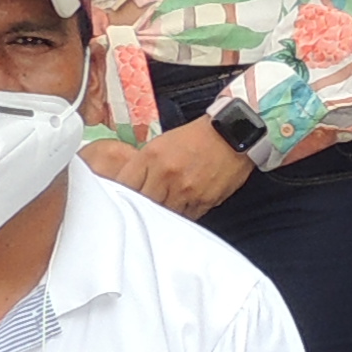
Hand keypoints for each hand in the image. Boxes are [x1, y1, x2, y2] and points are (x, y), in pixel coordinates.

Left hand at [118, 123, 253, 217]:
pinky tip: (180, 210)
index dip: (119, 195)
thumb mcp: (162, 143)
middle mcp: (166, 175)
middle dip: (139, 208)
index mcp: (151, 157)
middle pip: (141, 204)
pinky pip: (184, 218)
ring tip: (160, 212)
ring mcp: (184, 191)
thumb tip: (130, 187)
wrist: (233, 134)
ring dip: (159, 215)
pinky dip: (180, 217)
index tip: (119, 199)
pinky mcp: (202, 202)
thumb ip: (145, 165)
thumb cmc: (197, 137)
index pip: (124, 185)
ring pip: (162, 215)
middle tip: (138, 210)